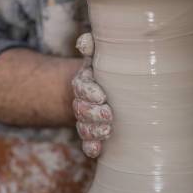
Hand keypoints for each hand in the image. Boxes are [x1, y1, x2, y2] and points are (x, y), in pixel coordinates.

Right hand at [72, 33, 112, 158]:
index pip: (82, 87)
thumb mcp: (102, 55)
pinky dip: (91, 147)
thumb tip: (85, 42)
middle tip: (108, 115)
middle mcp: (83, 102)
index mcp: (85, 82)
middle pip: (81, 110)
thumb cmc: (110, 69)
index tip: (102, 96)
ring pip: (84, 127)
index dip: (89, 92)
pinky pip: (87, 142)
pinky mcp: (94, 134)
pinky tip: (97, 150)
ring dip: (93, 131)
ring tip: (107, 132)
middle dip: (93, 114)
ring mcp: (87, 120)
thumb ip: (93, 46)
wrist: (111, 90)